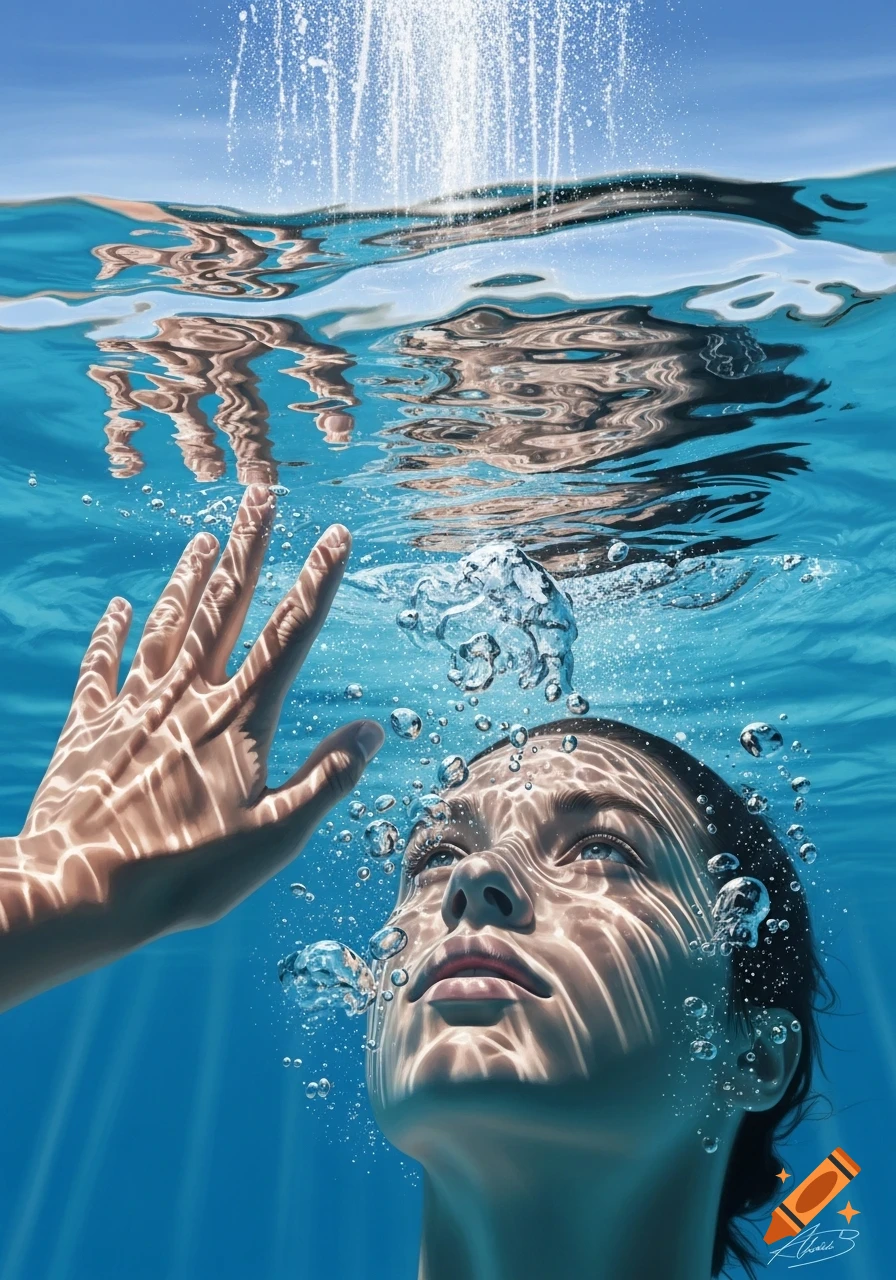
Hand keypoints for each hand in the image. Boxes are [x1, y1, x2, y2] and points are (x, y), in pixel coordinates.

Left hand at [0, 484, 382, 1010]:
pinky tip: (116, 607)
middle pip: (225, 610)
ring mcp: (135, 708)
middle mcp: (188, 698)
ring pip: (167, 627)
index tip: (337, 535)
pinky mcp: (90, 728)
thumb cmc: (187, 873)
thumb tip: (373, 730)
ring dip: (188, 580)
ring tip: (204, 537)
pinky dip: (110, 636)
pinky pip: (103, 669)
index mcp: (238, 719)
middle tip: (261, 496)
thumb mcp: (275, 836)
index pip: (289, 636)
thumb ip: (326, 778)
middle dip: (248, 550)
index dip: (317, 582)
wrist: (82, 890)